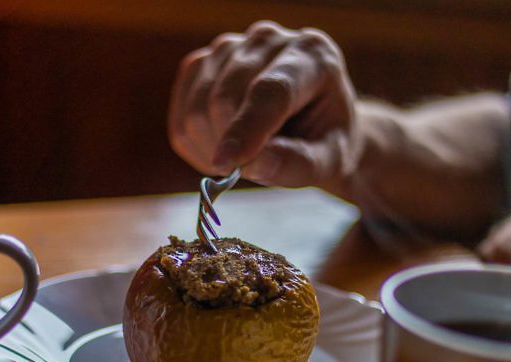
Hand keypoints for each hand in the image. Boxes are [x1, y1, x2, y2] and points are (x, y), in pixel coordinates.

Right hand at [168, 21, 361, 194]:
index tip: (227, 164)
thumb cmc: (324, 141)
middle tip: (248, 172)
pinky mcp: (201, 64)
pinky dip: (195, 144)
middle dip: (230, 147)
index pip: (270, 90)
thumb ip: (298, 165)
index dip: (246, 127)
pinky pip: (181, 113)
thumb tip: (255, 165)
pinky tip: (220, 150)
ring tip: (241, 160)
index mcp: (312, 55)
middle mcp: (268, 40)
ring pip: (198, 105)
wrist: (313, 124)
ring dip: (212, 148)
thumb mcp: (329, 161)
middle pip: (225, 98)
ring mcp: (229, 47)